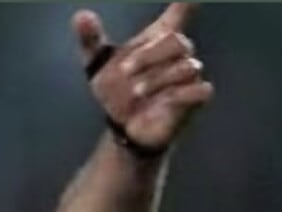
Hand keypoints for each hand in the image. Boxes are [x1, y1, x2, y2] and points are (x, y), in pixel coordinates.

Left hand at [75, 3, 212, 153]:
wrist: (122, 128)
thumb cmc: (116, 91)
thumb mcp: (97, 65)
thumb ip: (90, 39)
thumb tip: (81, 16)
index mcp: (157, 38)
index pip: (178, 12)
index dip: (186, 3)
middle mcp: (177, 54)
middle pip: (176, 41)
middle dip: (148, 56)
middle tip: (125, 72)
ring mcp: (188, 76)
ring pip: (186, 67)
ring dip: (158, 78)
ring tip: (135, 93)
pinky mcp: (194, 100)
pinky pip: (200, 90)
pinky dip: (180, 95)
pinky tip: (161, 101)